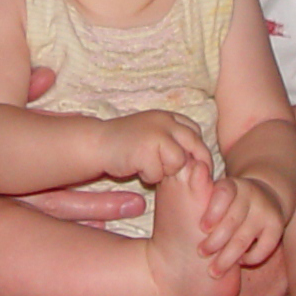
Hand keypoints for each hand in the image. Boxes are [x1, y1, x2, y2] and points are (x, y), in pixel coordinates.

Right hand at [0, 65, 146, 226]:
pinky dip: (44, 228)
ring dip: (75, 221)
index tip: (120, 173)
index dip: (81, 177)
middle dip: (89, 208)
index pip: (37, 174)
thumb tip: (49, 77)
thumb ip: (0, 77)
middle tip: (134, 204)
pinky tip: (78, 234)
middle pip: (41, 206)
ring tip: (121, 221)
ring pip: (30, 221)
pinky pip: (8, 226)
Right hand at [95, 110, 213, 186]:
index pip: (195, 132)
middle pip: (195, 146)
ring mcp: (157, 134)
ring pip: (178, 161)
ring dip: (165, 171)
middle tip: (187, 178)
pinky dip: (149, 176)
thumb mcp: (153, 133)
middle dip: (194, 165)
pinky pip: (159, 173)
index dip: (197, 151)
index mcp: (168, 116)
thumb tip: (200, 161)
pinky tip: (137, 169)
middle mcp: (166, 121)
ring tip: (148, 167)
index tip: (194, 166)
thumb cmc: (126, 145)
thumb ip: (173, 140)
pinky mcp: (146, 149)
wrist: (96, 143)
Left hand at [197, 173, 285, 275]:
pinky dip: (250, 258)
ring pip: (244, 238)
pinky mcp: (277, 226)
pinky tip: (240, 262)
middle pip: (232, 221)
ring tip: (213, 271)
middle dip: (214, 241)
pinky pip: (264, 247)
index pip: (223, 194)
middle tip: (200, 253)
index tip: (202, 228)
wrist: (266, 195)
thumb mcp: (217, 192)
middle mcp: (251, 195)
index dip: (213, 211)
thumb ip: (201, 196)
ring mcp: (265, 210)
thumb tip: (176, 197)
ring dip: (227, 257)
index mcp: (232, 185)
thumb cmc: (230, 201)